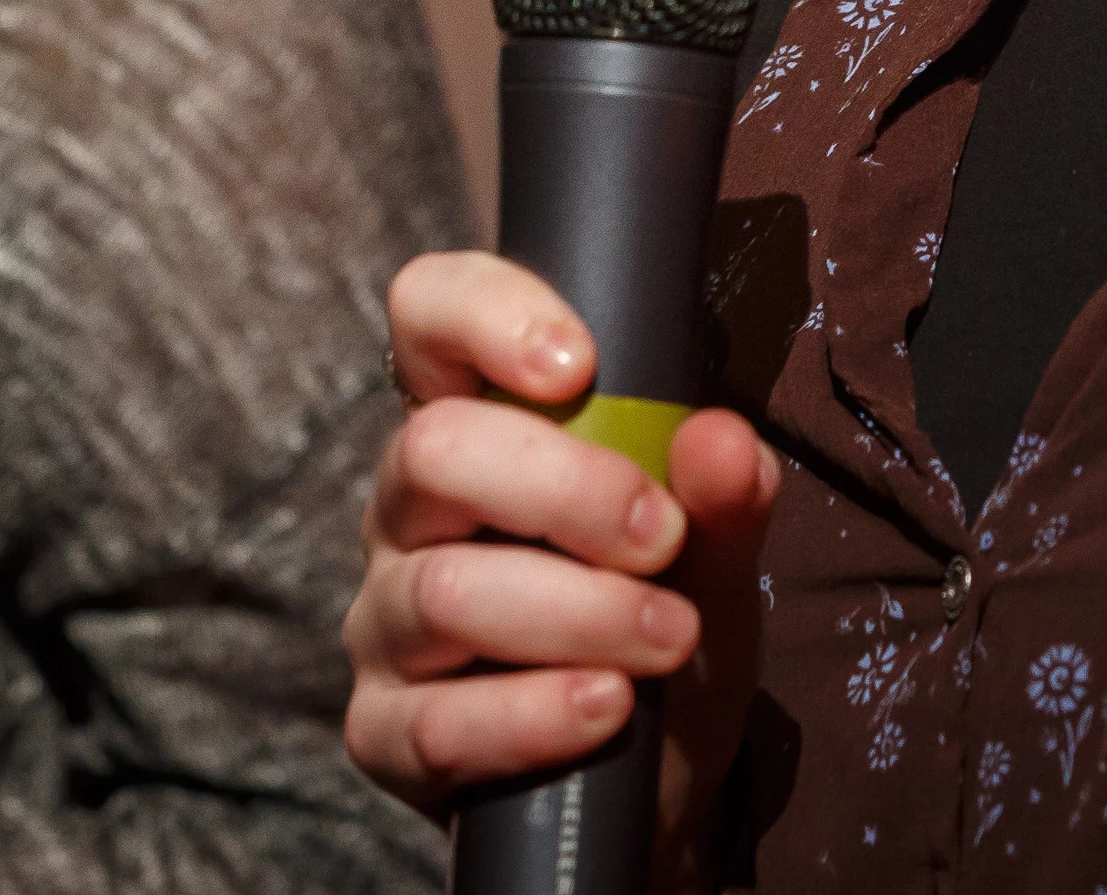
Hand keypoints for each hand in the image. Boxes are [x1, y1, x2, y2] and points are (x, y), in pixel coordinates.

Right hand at [341, 251, 780, 874]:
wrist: (651, 790)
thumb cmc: (663, 632)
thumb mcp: (714, 559)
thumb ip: (723, 497)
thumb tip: (721, 438)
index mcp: (477, 428)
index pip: (429, 317)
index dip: (484, 315)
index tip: (578, 363)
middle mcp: (409, 512)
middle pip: (434, 451)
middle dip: (565, 490)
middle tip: (659, 536)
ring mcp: (385, 622)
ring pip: (445, 591)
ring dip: (577, 613)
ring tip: (669, 637)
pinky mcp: (383, 732)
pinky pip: (434, 722)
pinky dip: (533, 715)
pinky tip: (606, 708)